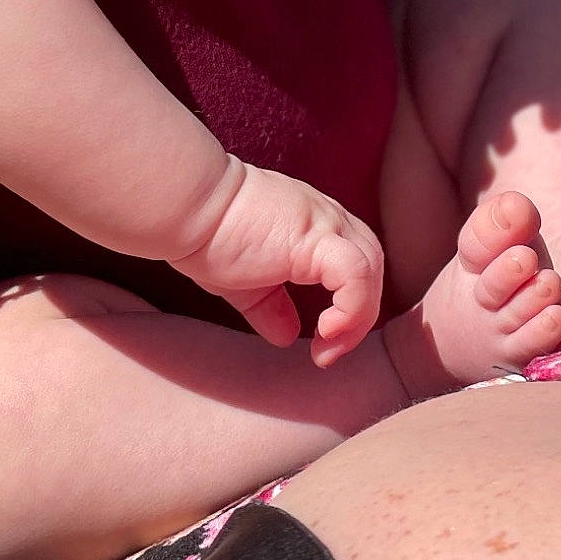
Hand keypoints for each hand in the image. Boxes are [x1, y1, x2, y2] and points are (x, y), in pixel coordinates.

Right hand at [172, 155, 384, 367]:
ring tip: (328, 348)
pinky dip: (352, 307)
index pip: (356, 263)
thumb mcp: (243, 281)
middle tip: (328, 352)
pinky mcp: (316, 237)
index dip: (350, 305)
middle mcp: (327, 218)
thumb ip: (269, 306)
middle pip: (372, 265)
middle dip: (360, 315)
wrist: (188, 207)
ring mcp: (325, 223)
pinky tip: (325, 330)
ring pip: (371, 267)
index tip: (322, 344)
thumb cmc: (207, 236)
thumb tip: (287, 336)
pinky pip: (356, 273)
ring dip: (359, 317)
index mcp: (314, 225)